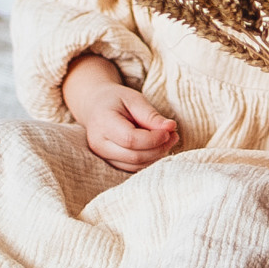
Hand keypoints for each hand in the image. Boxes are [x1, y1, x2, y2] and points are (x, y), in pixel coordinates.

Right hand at [62, 58, 177, 172]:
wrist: (95, 106)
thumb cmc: (116, 100)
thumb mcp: (134, 99)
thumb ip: (150, 115)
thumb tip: (170, 128)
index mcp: (103, 123)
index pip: (130, 139)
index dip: (153, 138)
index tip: (169, 130)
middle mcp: (99, 144)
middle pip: (134, 156)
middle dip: (158, 148)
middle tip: (173, 135)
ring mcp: (102, 156)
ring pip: (135, 165)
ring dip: (156, 156)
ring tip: (168, 139)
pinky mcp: (109, 162)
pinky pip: (133, 168)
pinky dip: (149, 160)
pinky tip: (157, 147)